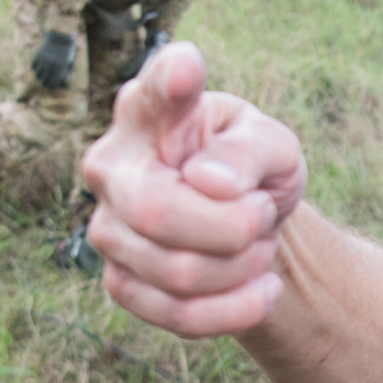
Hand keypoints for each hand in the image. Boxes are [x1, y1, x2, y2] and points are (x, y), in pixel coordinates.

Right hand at [30, 29, 78, 90]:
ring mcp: (44, 61)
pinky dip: (35, 68)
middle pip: (45, 82)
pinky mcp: (38, 56)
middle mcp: (52, 66)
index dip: (52, 86)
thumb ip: (66, 73)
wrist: (60, 36)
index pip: (54, 83)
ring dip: (40, 76)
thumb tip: (64, 82)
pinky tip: (39, 66)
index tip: (51, 86)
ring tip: (42, 74)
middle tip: (45, 83)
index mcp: (61, 68)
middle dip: (45, 84)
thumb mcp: (69, 62)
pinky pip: (33, 67)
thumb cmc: (66, 50)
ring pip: (38, 76)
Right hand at [80, 42, 305, 336]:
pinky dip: (236, 309)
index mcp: (150, 112)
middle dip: (234, 227)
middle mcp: (111, 164)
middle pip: (159, 212)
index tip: (189, 67)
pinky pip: (180, 315)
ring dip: (242, 266)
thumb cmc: (251, 170)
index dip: (169, 82)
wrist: (248, 230)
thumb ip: (250, 150)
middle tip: (262, 213)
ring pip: (178, 272)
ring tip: (257, 243)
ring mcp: (107, 228)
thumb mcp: (274, 148)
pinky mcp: (122, 283)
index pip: (155, 92)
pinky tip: (260, 289)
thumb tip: (208, 180)